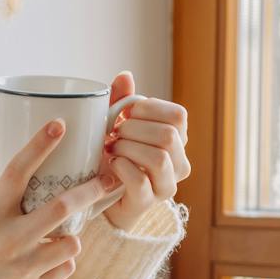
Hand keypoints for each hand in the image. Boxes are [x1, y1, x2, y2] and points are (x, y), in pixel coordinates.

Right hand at [0, 119, 94, 278]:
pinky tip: (49, 263)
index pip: (16, 172)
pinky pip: (65, 269)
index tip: (59, 124)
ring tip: (61, 237)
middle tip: (110, 177)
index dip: (39, 146)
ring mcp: (22, 267)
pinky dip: (62, 262)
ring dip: (72, 236)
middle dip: (92, 189)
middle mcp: (8, 239)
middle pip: (62, 206)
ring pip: (72, 242)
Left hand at [94, 71, 190, 229]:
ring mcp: (166, 185)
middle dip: (135, 129)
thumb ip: (121, 101)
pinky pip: (139, 180)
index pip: (178, 116)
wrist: (100, 197)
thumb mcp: (116, 125)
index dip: (150, 108)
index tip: (126, 112)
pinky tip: (111, 163)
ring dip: (128, 147)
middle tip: (115, 133)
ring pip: (159, 157)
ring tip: (111, 148)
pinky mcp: (147, 203)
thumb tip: (125, 76)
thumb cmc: (113, 156)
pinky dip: (121, 167)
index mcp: (177, 140)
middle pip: (168, 135)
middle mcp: (179, 164)